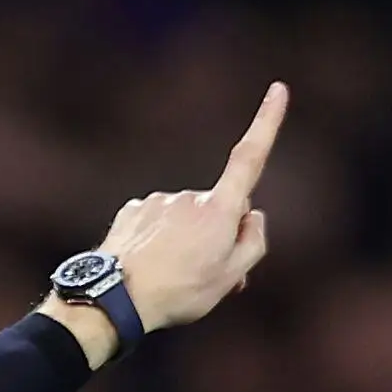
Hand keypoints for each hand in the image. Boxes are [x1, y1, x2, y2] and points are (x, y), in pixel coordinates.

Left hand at [43, 80, 284, 363]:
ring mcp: (159, 200)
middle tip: (201, 276)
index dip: (267, 123)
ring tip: (169, 277)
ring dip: (184, 242)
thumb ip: (253, 243)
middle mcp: (190, 197)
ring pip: (183, 219)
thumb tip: (252, 216)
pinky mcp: (133, 210)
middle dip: (216, 235)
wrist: (114, 301)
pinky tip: (146, 266)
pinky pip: (155, 223)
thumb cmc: (177, 294)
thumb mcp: (229, 278)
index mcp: (219, 210)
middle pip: (216, 209)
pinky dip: (156, 241)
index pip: (250, 159)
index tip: (278, 90)